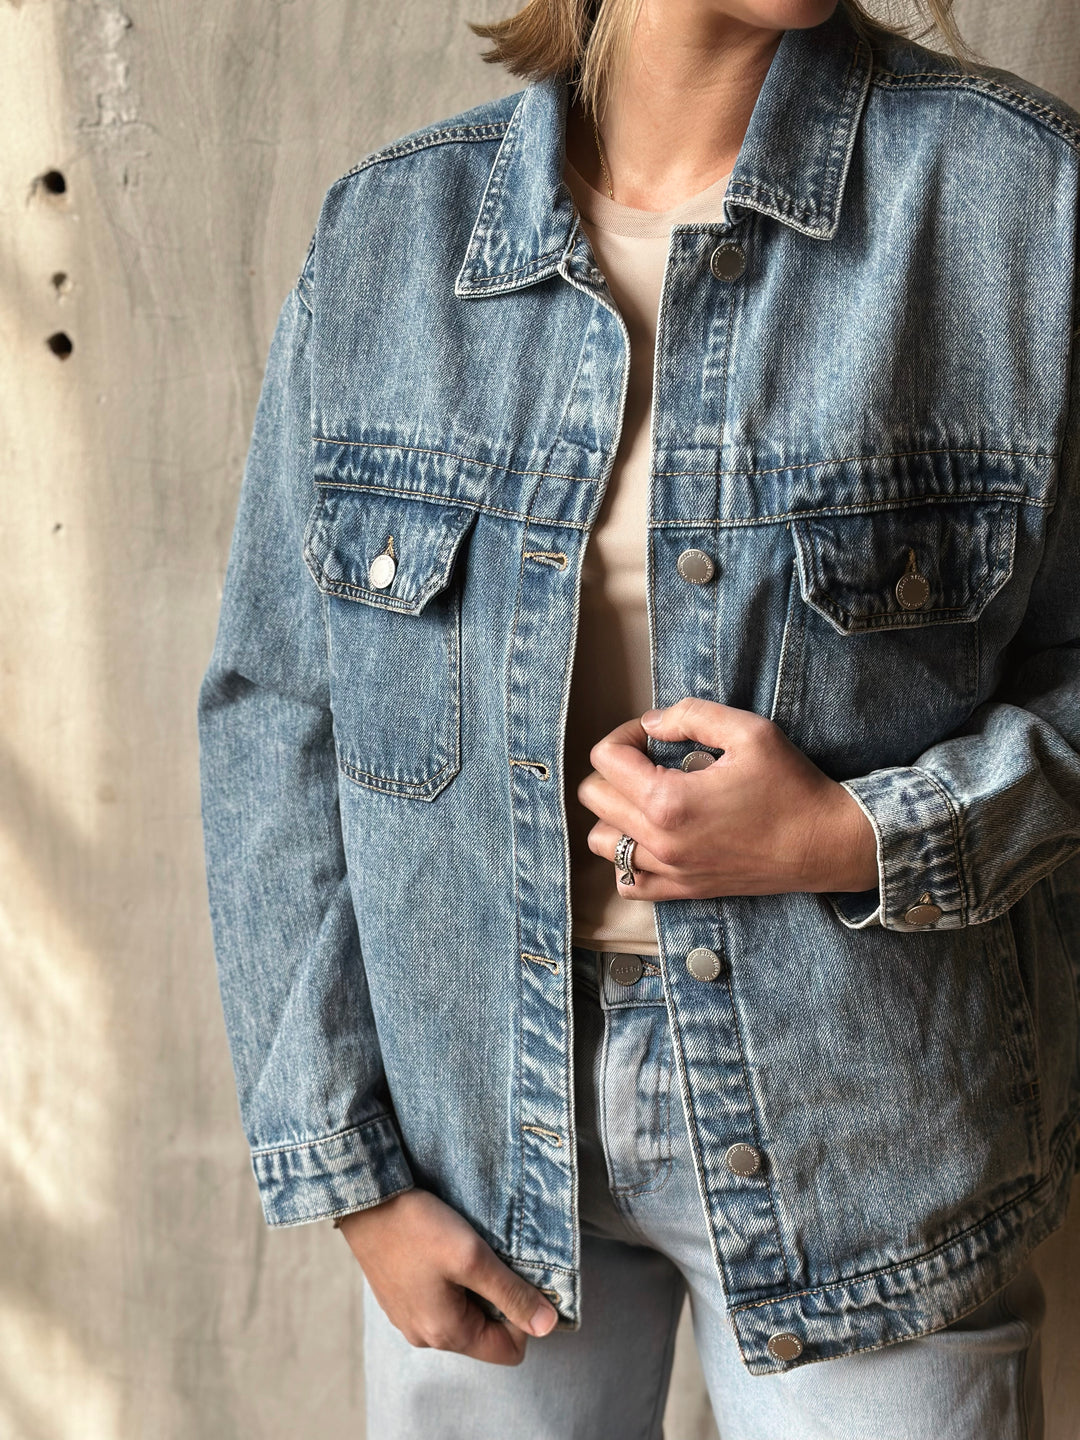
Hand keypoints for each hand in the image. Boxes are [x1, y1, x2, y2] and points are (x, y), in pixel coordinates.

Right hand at [336, 1188, 558, 1364]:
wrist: (364, 1200)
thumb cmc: (417, 1228)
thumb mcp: (473, 1257)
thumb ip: (511, 1294)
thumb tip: (549, 1326)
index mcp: (446, 1334)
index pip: (509, 1351)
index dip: (522, 1315)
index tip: (512, 1276)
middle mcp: (425, 1337)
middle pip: (485, 1333)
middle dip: (496, 1299)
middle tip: (490, 1258)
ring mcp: (408, 1319)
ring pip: (463, 1315)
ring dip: (473, 1287)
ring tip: (465, 1251)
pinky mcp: (399, 1299)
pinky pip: (440, 1301)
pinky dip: (450, 1280)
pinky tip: (442, 1250)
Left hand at [576, 697, 878, 898]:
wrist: (825, 844)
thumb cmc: (792, 787)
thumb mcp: (749, 731)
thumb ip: (692, 715)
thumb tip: (652, 723)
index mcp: (669, 800)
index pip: (605, 759)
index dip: (624, 735)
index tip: (652, 735)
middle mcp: (660, 841)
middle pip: (594, 797)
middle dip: (615, 769)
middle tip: (650, 760)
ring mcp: (670, 870)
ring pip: (602, 841)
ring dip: (615, 813)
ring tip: (648, 798)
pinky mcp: (683, 890)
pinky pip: (627, 881)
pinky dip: (627, 859)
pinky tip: (653, 837)